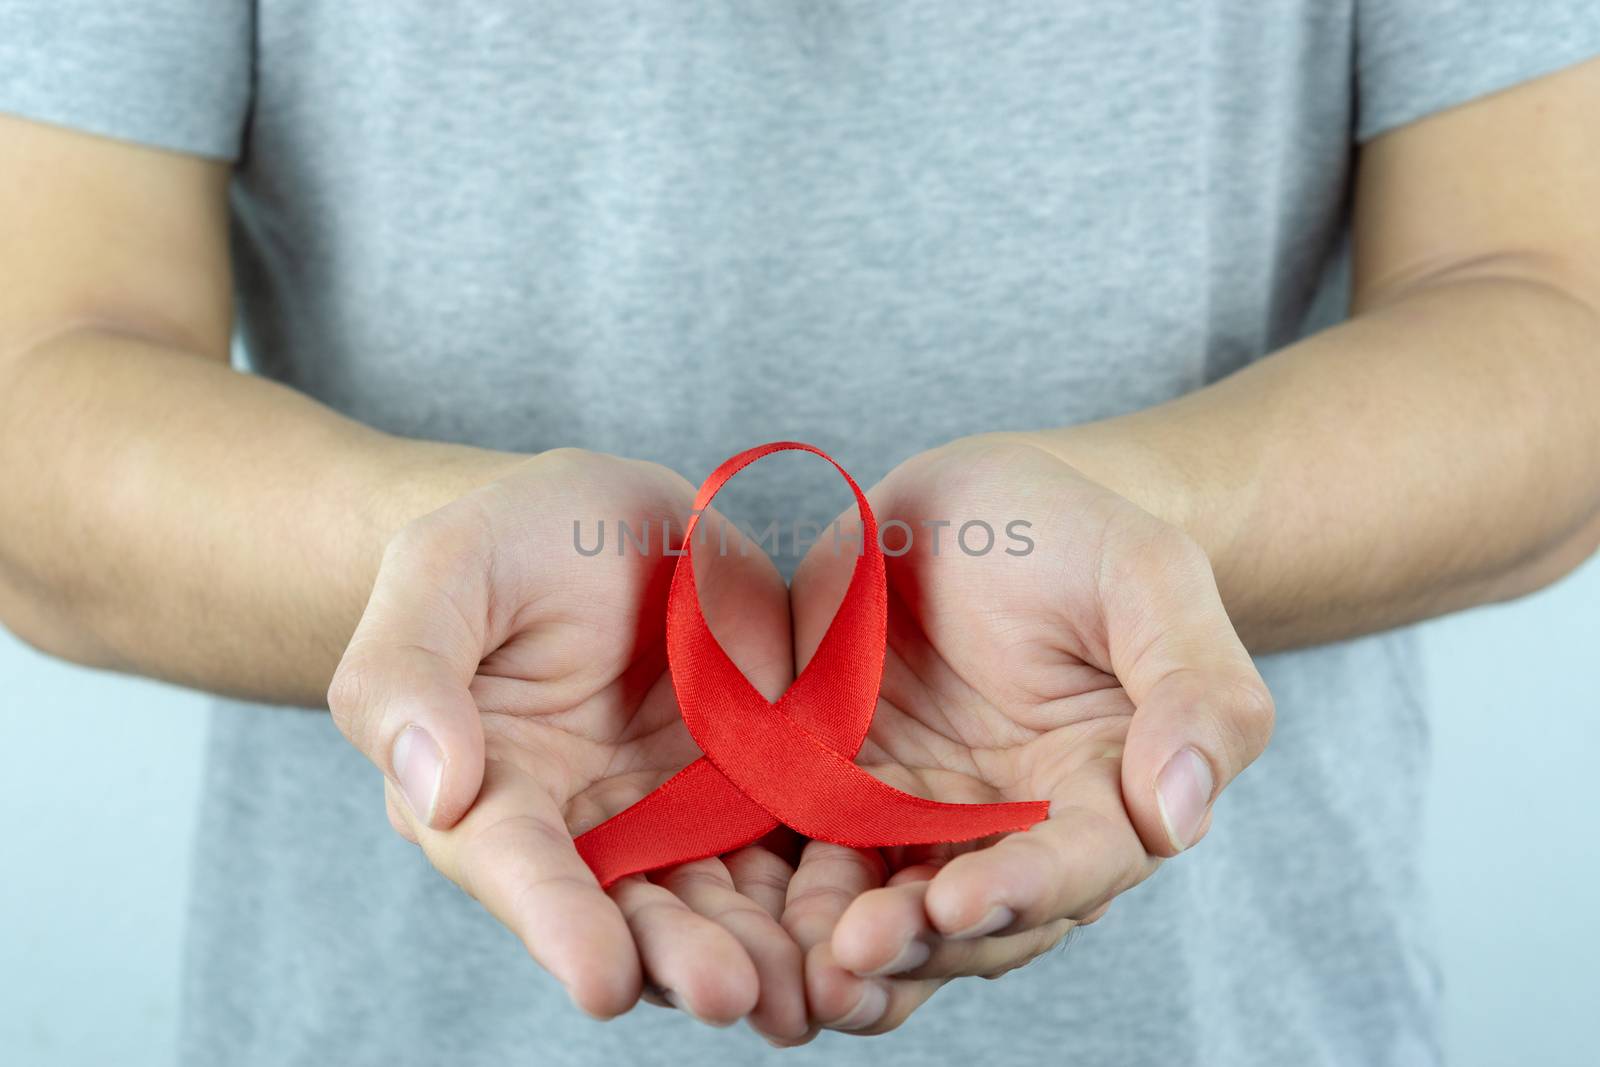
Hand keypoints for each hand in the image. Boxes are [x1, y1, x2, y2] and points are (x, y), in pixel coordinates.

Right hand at [327, 448, 808, 1042]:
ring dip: (757, 953)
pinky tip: (861, 929)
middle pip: (626, 909)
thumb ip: (408, 671)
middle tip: (730, 993)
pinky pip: (788, 855)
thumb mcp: (446, 567)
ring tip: (806, 992)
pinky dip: (817, 899)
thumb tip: (432, 791)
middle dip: (675, 957)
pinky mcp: (754, 792)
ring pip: (715, 903)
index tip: (604, 981)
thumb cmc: (512, 537)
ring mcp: (674, 817)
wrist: (616, 520)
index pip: (514, 865)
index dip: (557, 923)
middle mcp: (581, 829)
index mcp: (489, 790)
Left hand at [782, 436, 1273, 1035]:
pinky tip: (744, 920)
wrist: (969, 504)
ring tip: (798, 969)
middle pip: (974, 916)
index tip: (958, 902)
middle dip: (916, 945)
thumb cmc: (1074, 533)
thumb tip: (1183, 816)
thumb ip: (1194, 688)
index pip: (1078, 866)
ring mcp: (916, 819)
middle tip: (852, 958)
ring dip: (845, 951)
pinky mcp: (837, 794)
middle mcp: (1010, 830)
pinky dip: (781, 899)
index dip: (1024, 891)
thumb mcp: (1148, 576)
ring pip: (887, 911)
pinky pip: (808, 859)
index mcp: (1102, 792)